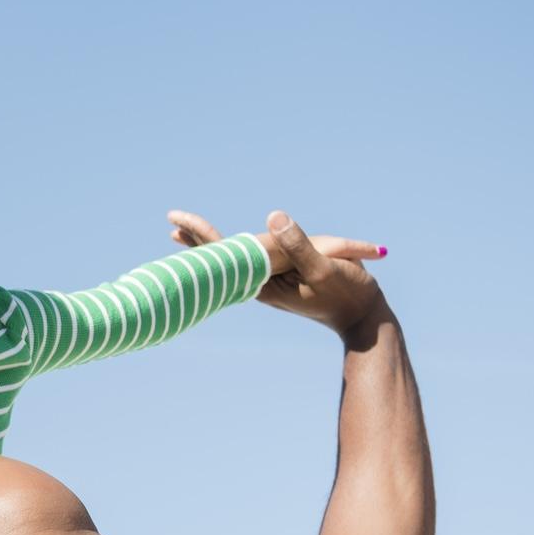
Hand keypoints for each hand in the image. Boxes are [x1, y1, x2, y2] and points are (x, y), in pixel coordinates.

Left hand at [170, 210, 385, 340]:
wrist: (362, 316)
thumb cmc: (347, 292)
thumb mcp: (324, 266)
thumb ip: (298, 244)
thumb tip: (273, 218)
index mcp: (264, 280)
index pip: (226, 253)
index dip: (201, 236)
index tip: (177, 223)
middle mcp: (262, 283)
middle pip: (224, 256)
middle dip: (197, 239)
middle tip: (171, 223)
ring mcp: (271, 281)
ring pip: (235, 258)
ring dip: (211, 244)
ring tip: (182, 232)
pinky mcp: (282, 279)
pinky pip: (252, 259)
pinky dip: (235, 247)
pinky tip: (229, 245)